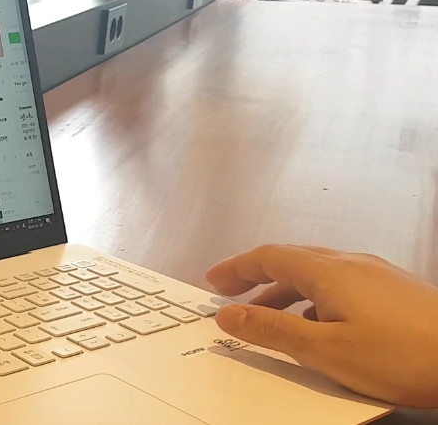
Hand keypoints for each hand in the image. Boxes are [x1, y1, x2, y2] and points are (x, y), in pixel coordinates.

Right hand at [207, 245, 437, 407]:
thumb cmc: (399, 355)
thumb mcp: (325, 350)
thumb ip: (272, 330)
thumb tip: (228, 314)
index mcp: (329, 271)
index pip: (270, 257)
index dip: (237, 268)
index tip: (212, 282)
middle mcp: (352, 263)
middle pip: (293, 259)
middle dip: (257, 275)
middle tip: (231, 295)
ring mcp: (379, 275)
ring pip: (320, 272)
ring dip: (287, 289)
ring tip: (270, 315)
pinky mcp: (398, 292)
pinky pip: (343, 284)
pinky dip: (315, 297)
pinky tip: (321, 324)